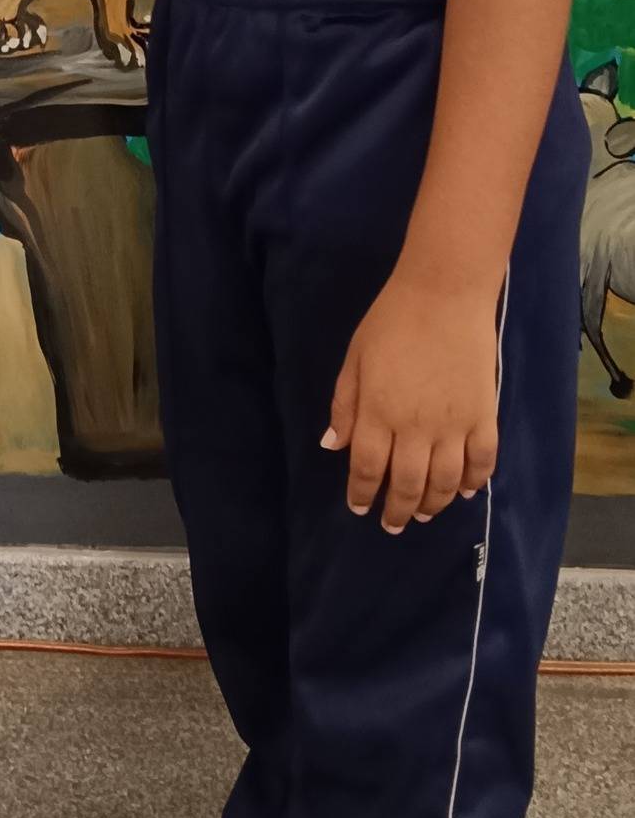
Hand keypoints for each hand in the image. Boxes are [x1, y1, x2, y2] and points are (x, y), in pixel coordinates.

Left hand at [323, 272, 500, 533]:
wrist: (445, 293)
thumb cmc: (392, 321)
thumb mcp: (355, 358)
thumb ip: (345, 405)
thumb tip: (334, 446)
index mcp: (379, 413)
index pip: (368, 469)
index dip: (363, 494)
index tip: (360, 507)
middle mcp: (415, 427)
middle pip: (407, 484)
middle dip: (397, 510)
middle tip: (392, 523)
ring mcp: (454, 424)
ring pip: (445, 482)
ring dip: (433, 505)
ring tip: (423, 514)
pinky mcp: (484, 415)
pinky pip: (482, 461)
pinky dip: (474, 482)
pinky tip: (464, 491)